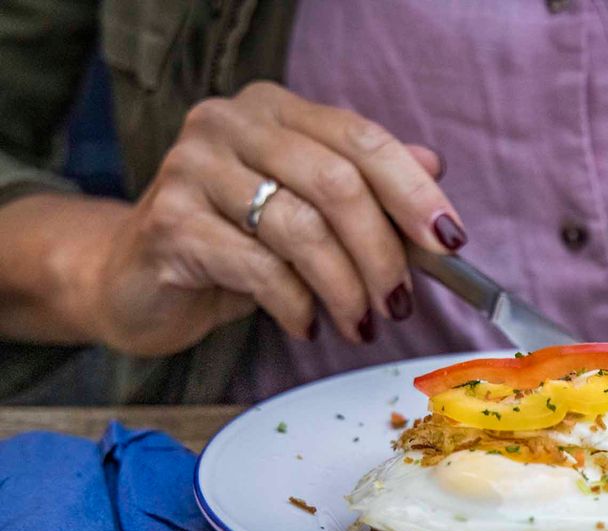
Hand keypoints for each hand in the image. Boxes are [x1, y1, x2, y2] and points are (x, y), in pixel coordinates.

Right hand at [81, 82, 457, 355]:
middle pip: (337, 183)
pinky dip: (297, 305)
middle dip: (383, 253)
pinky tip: (307, 324)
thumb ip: (369, 187)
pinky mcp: (170, 222)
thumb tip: (435, 168)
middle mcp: (230, 123)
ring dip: (346, 289)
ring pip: (301, 229)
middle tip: (400, 303)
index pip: (362, 139)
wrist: (138, 280)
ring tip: (360, 324)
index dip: (414, 191)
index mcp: (275, 109)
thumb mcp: (310, 212)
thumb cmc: (236, 244)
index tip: (450, 241)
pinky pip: (258, 268)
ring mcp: (192, 168)